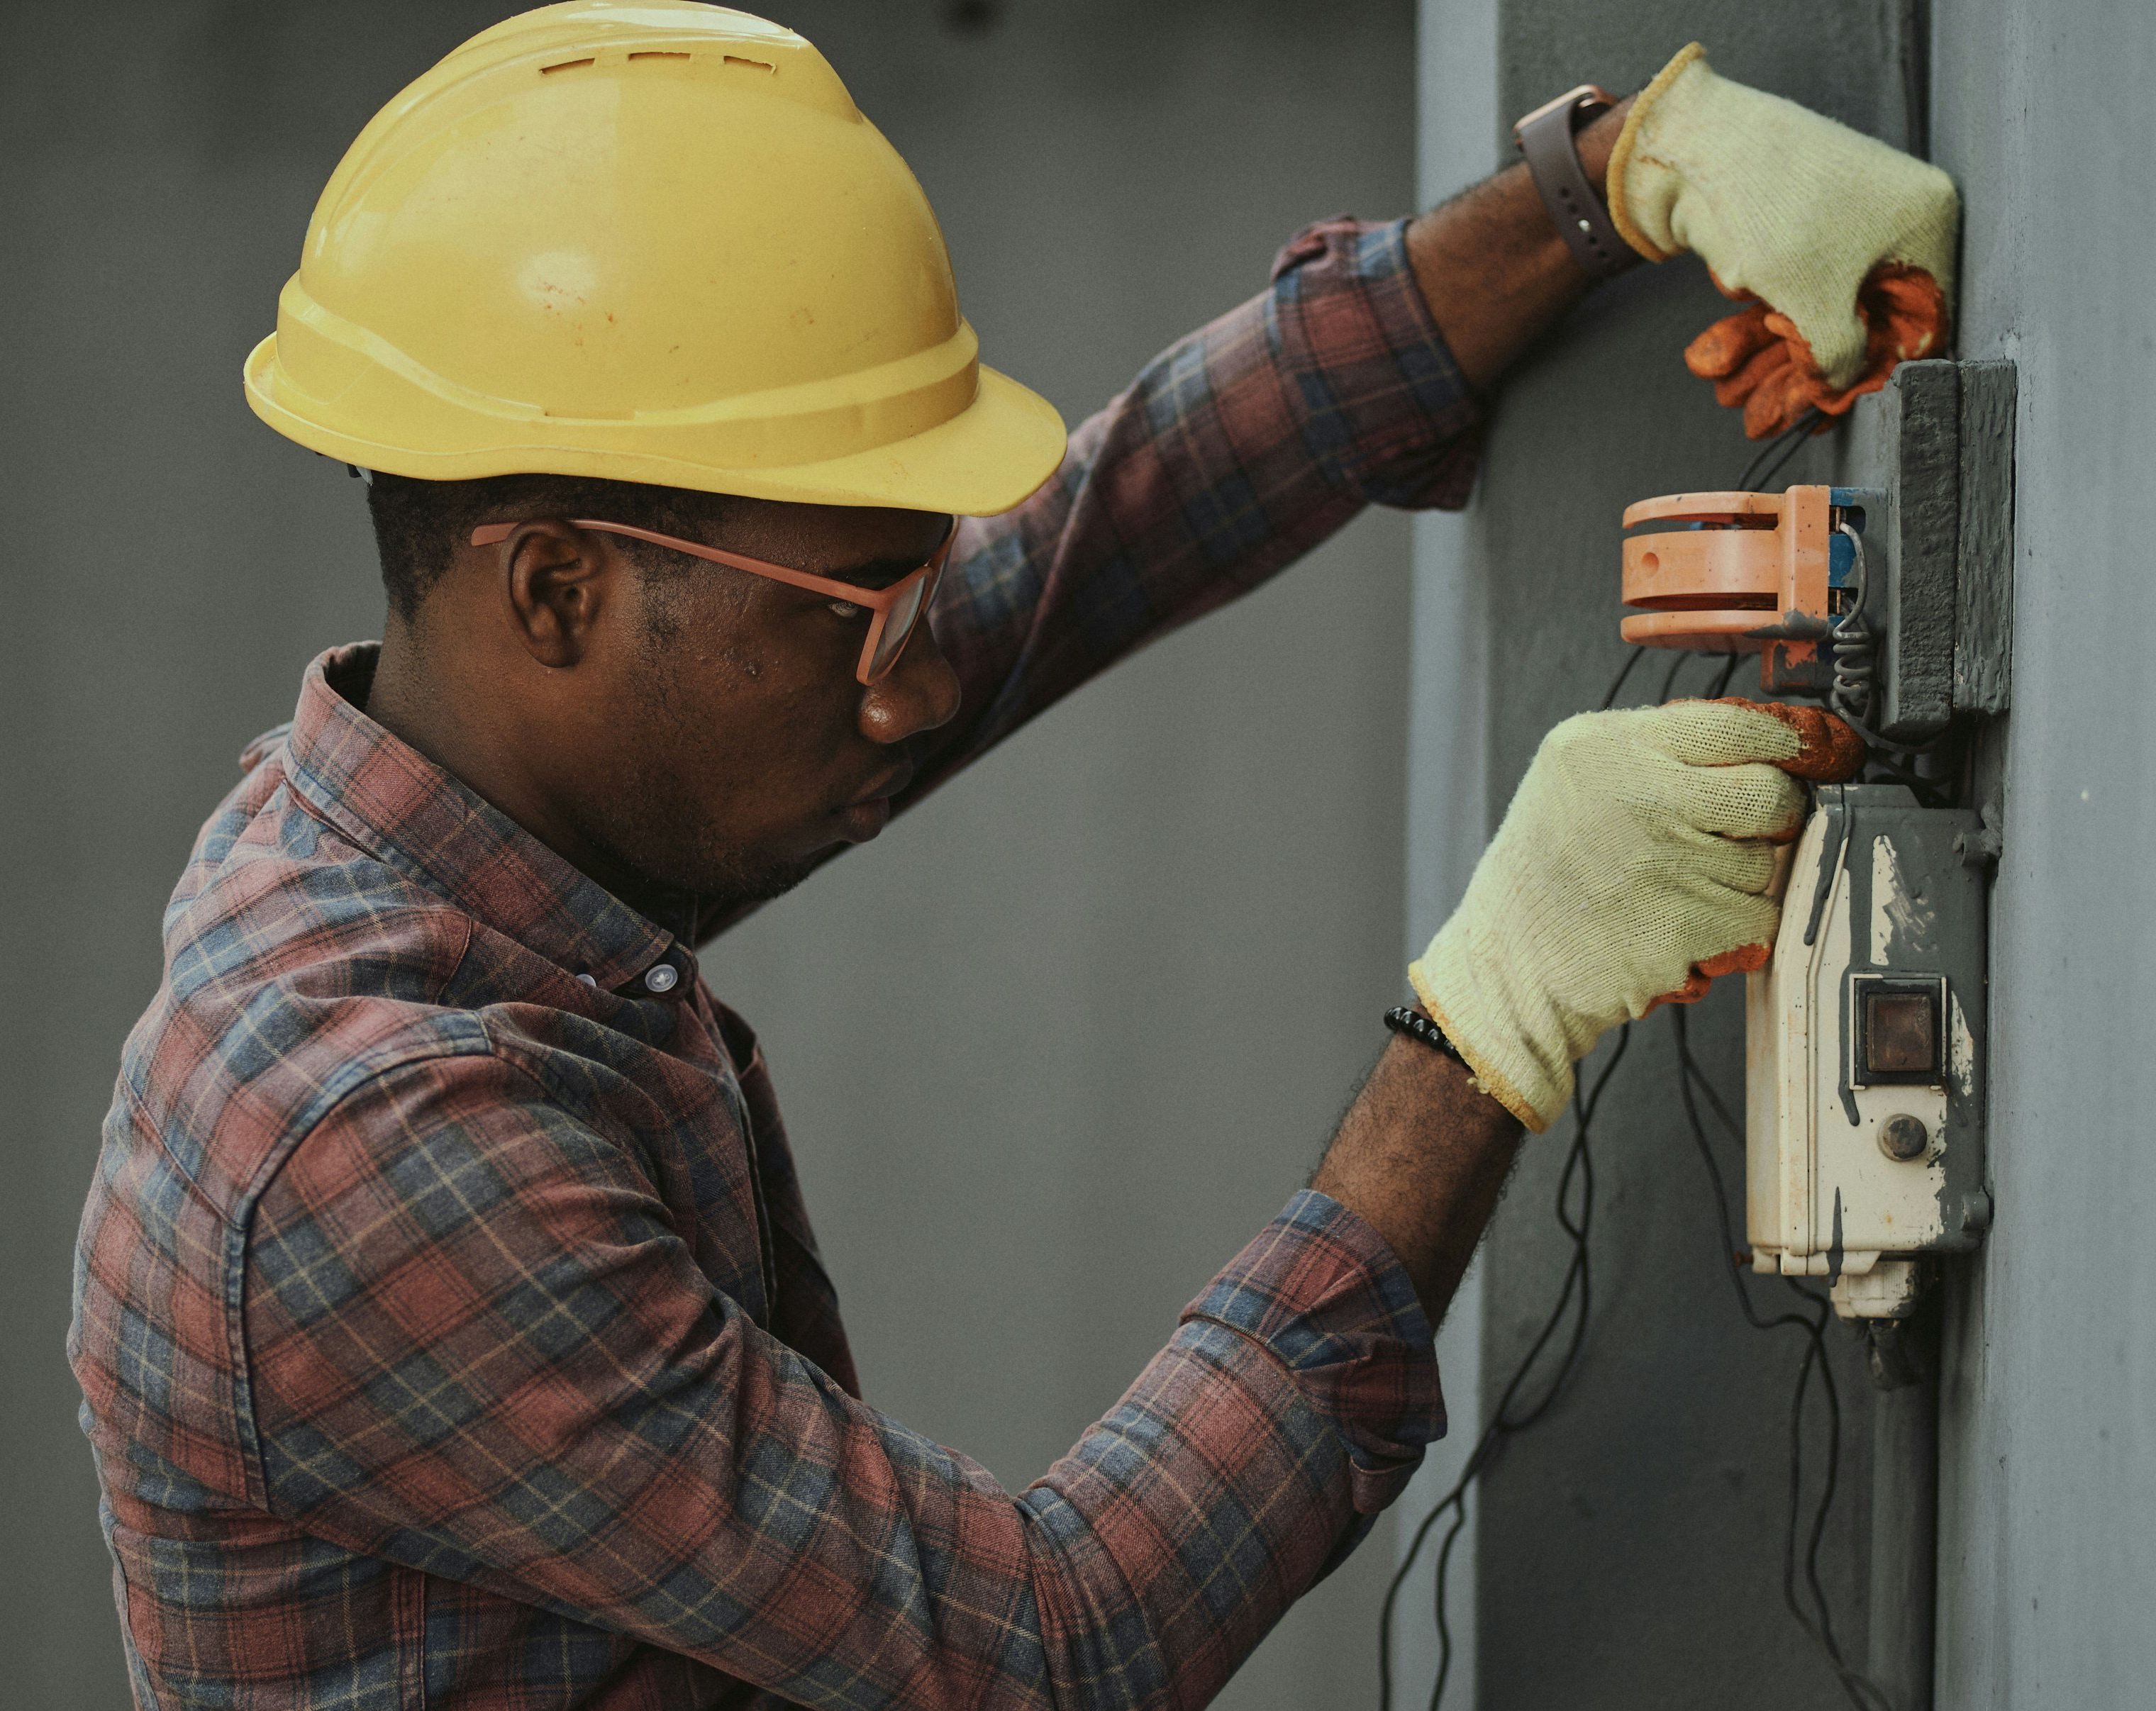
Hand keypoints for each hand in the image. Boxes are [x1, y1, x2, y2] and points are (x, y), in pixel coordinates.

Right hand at [1407, 700, 1857, 1131]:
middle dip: (1769, 819)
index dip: (1792, 742)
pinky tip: (1686, 924)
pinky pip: (1761, 916)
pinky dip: (1737, 927)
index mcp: (1607, 745)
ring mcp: (1668, 861)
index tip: (1816, 754)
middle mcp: (1640, 794)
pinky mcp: (1690, 924)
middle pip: (1771, 792)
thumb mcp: (1576, 776)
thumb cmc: (1544, 874)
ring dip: (1742, 880)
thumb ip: (1659, 748)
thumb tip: (1771, 740)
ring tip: (1678, 889)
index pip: (1738, 723)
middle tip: (1734, 836)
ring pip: (1769, 861)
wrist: (1508, 964)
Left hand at [1609, 43, 1959, 437]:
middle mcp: (1895, 216)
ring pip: (1814, 307)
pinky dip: (1754, 325)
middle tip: (1768, 416)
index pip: (1923, 319)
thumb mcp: (1815, 303)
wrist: (1694, 144)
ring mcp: (1843, 219)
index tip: (1833, 408)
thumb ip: (1839, 356)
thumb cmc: (1770, 209)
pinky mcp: (1796, 225)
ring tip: (1731, 396)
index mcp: (1926, 221)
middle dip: (1807, 370)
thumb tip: (1841, 386)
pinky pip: (1786, 288)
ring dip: (1771, 359)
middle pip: (1861, 317)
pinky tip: (1719, 365)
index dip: (1877, 371)